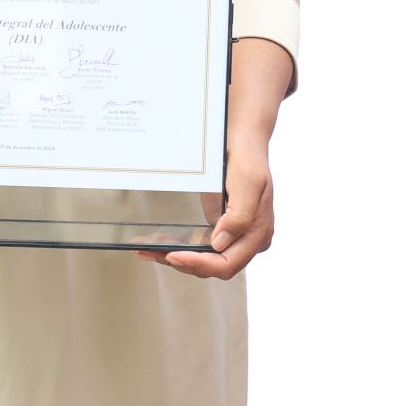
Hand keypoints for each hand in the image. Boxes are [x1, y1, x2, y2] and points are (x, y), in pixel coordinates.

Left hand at [136, 145, 273, 278]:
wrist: (244, 139)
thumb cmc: (248, 157)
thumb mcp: (248, 182)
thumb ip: (240, 215)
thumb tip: (221, 243)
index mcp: (258, 233)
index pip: (227, 264)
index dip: (200, 264)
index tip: (174, 255)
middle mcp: (247, 240)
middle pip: (213, 266)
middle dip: (182, 262)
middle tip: (151, 253)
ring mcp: (234, 235)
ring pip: (203, 259)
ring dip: (176, 258)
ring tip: (148, 250)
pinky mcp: (221, 228)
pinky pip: (200, 246)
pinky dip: (180, 247)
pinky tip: (158, 244)